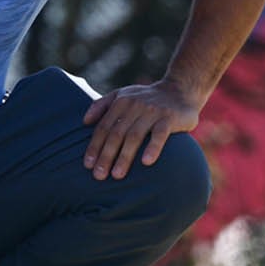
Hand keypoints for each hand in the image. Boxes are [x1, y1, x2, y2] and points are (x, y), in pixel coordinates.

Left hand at [81, 79, 201, 179]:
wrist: (179, 90)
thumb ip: (102, 105)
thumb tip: (84, 122)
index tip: (88, 165)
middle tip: (99, 176)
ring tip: (117, 175)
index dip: (95, 146)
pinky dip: (153, 148)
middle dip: (106, 156)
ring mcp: (153, 111)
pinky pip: (160, 134)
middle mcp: (135, 105)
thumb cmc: (146, 99)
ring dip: (125, 156)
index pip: (104, 127)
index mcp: (121, 102)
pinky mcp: (170, 117)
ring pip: (135, 136)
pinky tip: (146, 163)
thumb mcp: (123, 95)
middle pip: (117, 133)